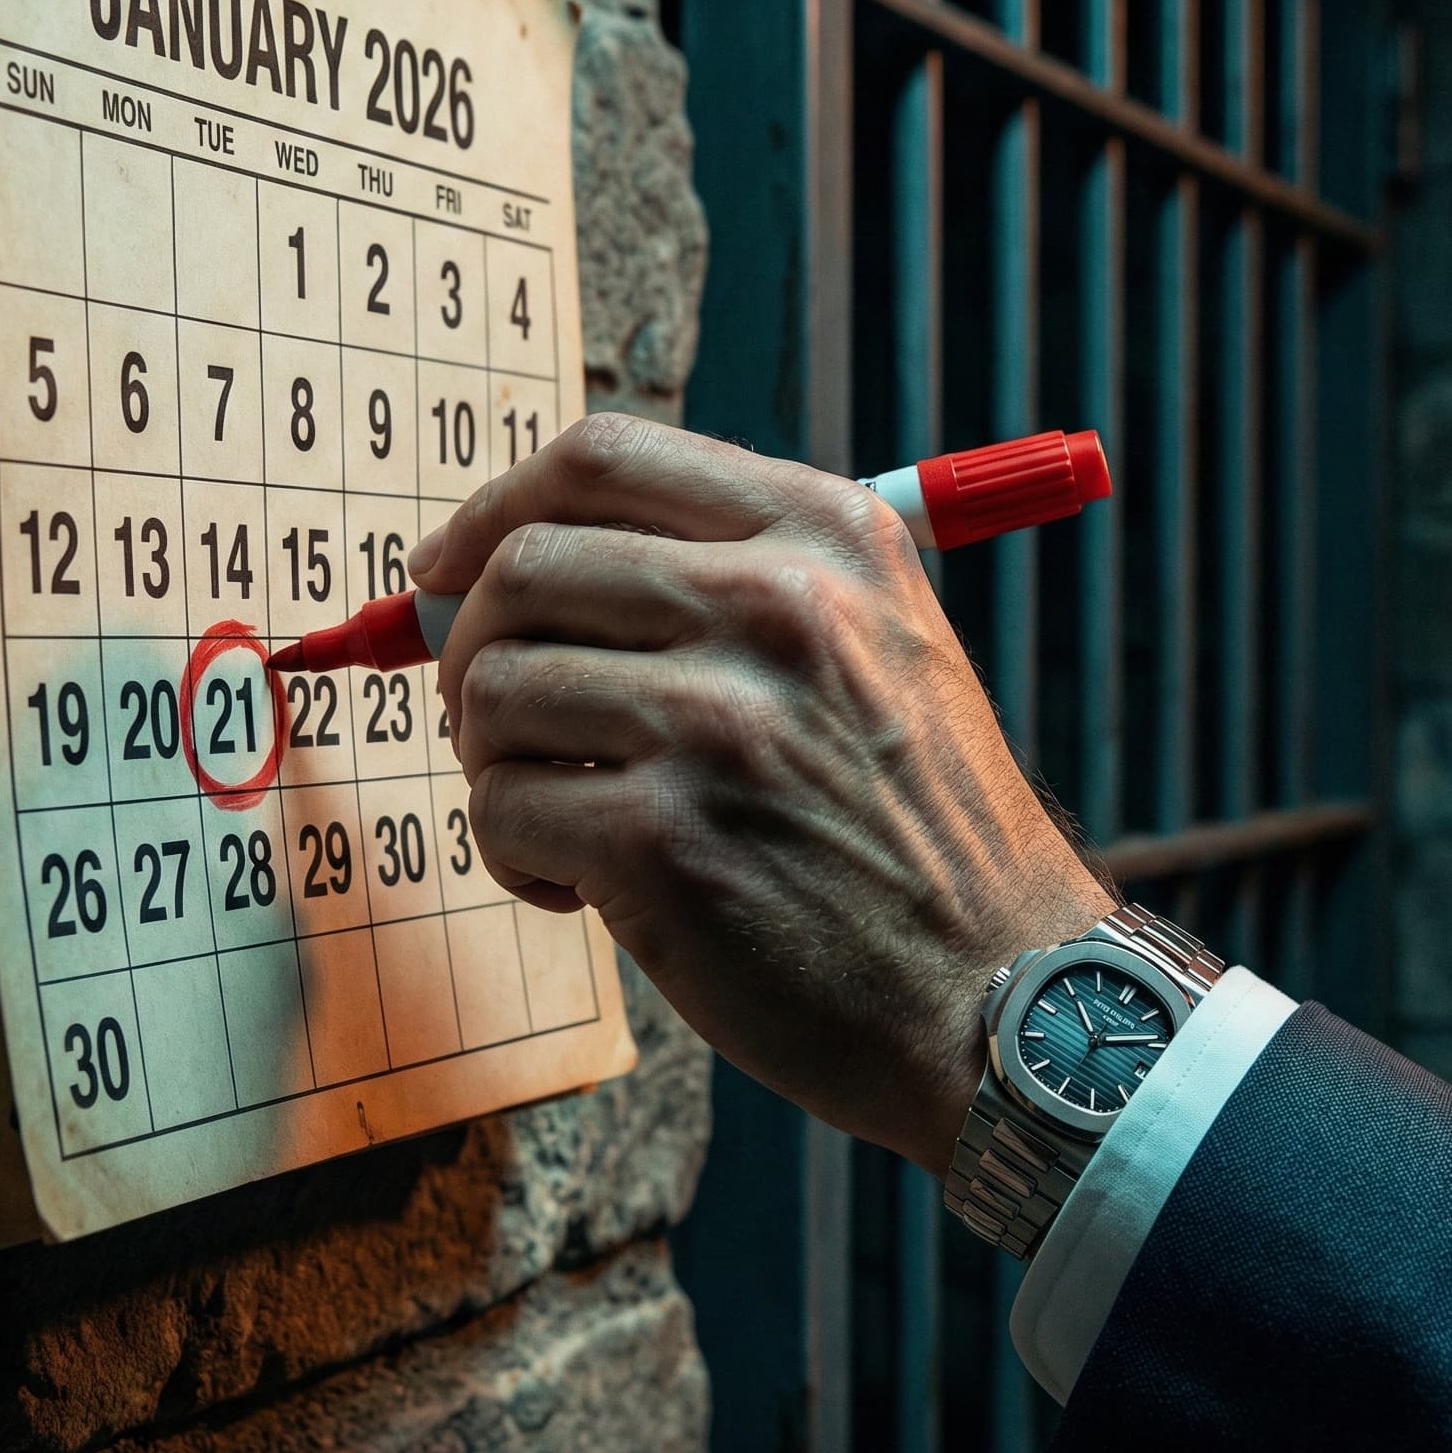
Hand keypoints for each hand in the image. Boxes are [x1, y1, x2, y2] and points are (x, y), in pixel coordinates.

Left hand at [411, 414, 1112, 1176]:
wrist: (1000, 993)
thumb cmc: (913, 827)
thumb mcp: (876, 644)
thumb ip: (723, 577)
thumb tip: (499, 563)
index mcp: (826, 534)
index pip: (602, 458)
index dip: (496, 509)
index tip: (451, 569)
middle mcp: (777, 606)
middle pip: (523, 568)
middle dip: (473, 648)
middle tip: (500, 720)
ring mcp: (720, 723)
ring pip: (493, 691)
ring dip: (494, 760)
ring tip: (564, 811)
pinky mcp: (667, 842)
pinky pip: (500, 808)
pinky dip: (514, 853)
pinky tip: (582, 884)